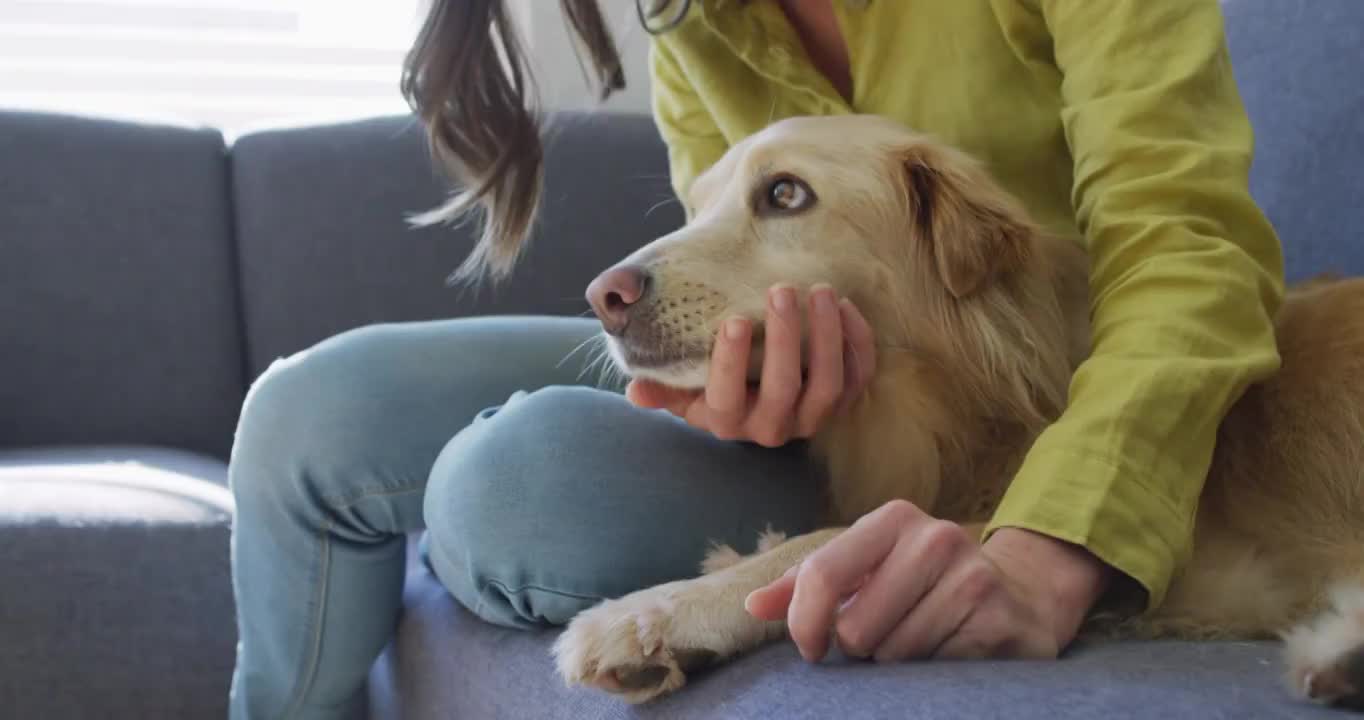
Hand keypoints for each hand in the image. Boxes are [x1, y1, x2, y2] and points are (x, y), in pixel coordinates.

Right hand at [627, 284, 875, 446]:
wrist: (754, 403)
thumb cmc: (711, 386)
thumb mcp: (682, 390)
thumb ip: (661, 388)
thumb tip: (636, 390)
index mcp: (727, 421)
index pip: (726, 399)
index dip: (730, 363)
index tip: (733, 319)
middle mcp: (771, 427)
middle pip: (784, 390)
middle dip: (786, 338)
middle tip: (782, 289)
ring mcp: (810, 418)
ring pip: (828, 386)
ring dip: (827, 337)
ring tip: (821, 292)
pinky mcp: (841, 404)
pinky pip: (858, 380)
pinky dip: (858, 345)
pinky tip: (847, 308)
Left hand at [744, 500, 1111, 661]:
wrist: (1016, 595)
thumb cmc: (920, 584)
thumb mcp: (865, 570)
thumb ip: (806, 585)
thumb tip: (753, 605)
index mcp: (894, 519)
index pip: (822, 575)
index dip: (805, 624)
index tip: (812, 647)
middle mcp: (935, 538)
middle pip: (855, 628)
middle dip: (861, 646)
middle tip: (887, 633)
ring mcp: (973, 576)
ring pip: (893, 654)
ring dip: (897, 661)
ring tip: (921, 638)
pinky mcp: (999, 620)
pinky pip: (934, 668)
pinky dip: (932, 670)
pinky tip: (950, 648)